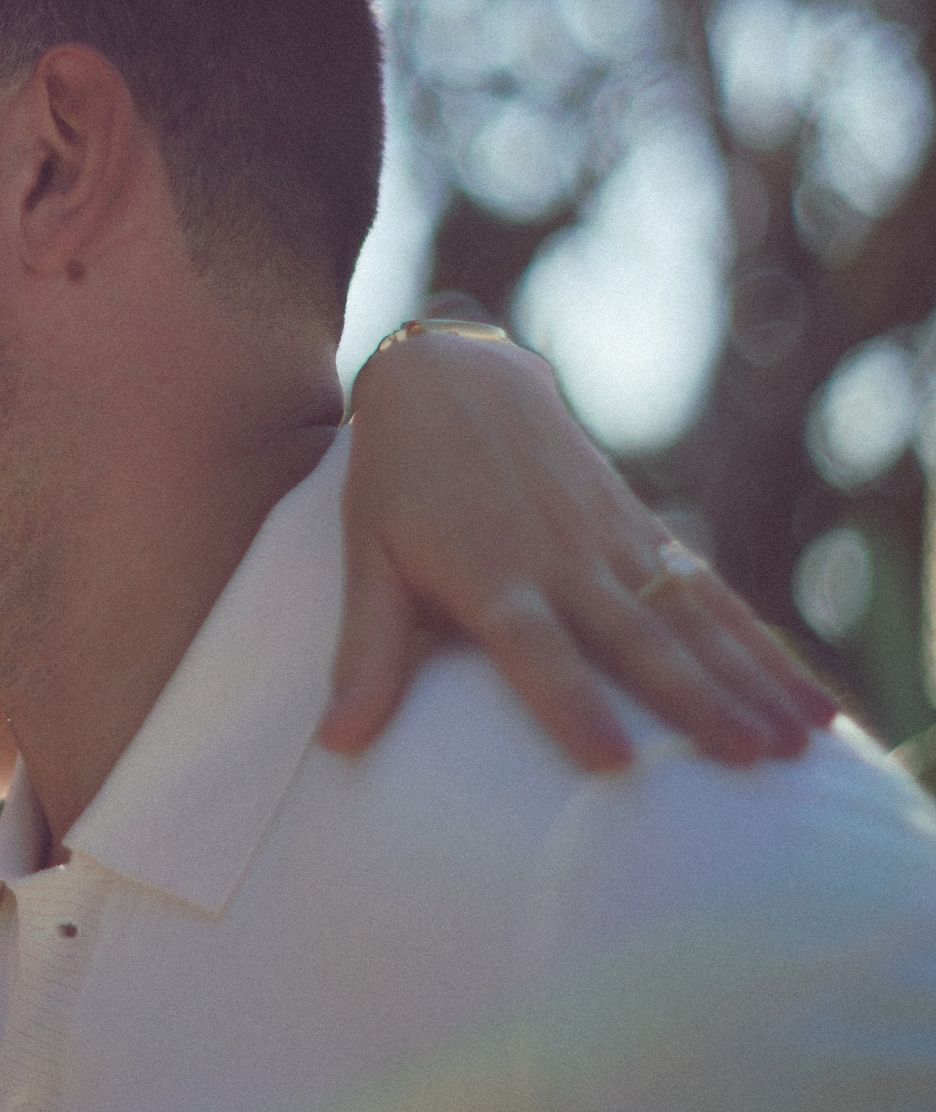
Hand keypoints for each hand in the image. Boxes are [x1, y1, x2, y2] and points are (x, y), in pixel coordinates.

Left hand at [322, 328, 836, 771]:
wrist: (453, 380)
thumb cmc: (397, 481)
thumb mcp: (366, 558)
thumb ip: (364, 651)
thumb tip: (333, 743)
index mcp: (488, 574)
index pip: (532, 649)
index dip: (568, 702)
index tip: (611, 762)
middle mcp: (560, 559)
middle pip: (635, 638)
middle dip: (695, 700)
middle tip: (749, 760)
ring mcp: (610, 541)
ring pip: (691, 620)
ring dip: (749, 680)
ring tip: (800, 743)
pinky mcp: (642, 531)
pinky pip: (710, 595)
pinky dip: (761, 647)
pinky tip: (809, 699)